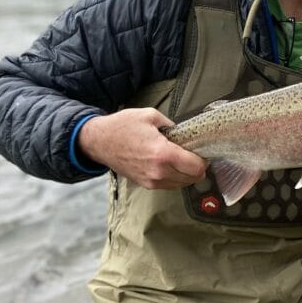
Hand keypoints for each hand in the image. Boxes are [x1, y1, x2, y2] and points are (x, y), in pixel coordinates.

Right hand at [77, 108, 207, 189]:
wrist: (98, 141)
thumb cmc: (122, 126)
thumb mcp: (151, 116)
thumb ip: (172, 126)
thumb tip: (185, 134)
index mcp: (163, 154)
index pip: (196, 167)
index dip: (203, 160)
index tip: (201, 152)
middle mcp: (159, 172)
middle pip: (192, 178)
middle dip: (197, 167)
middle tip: (193, 155)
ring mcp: (151, 181)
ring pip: (182, 184)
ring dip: (187, 174)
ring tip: (182, 160)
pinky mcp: (145, 185)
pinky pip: (169, 185)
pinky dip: (175, 178)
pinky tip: (171, 166)